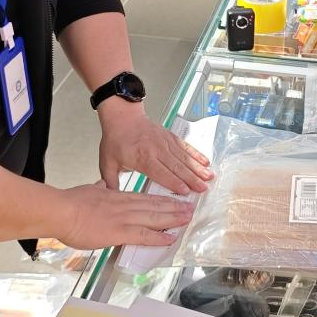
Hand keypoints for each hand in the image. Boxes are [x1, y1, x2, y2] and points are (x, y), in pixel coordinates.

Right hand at [54, 182, 194, 249]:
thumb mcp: (89, 189)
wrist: (62, 210)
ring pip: (154, 217)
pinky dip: (158, 237)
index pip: (145, 197)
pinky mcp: (119, 232)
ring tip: (187, 219)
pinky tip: (170, 238)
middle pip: (155, 205)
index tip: (174, 199)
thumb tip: (102, 184)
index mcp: (117, 196)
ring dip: (173, 218)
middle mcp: (125, 205)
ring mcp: (124, 218)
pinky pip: (144, 235)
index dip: (162, 199)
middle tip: (190, 208)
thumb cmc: (70, 202)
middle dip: (174, 207)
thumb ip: (99, 188)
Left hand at [98, 101, 213, 194]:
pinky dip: (196, 154)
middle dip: (191, 178)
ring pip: (184, 157)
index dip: (173, 182)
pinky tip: (206, 162)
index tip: (186, 191)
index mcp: (141, 157)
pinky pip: (185, 147)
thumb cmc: (115, 140)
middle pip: (176, 166)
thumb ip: (111, 182)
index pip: (160, 172)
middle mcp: (156, 149)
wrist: (122, 117)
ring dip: (197, 168)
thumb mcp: (107, 163)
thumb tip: (112, 200)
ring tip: (209, 177)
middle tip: (203, 189)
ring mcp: (165, 142)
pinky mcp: (170, 137)